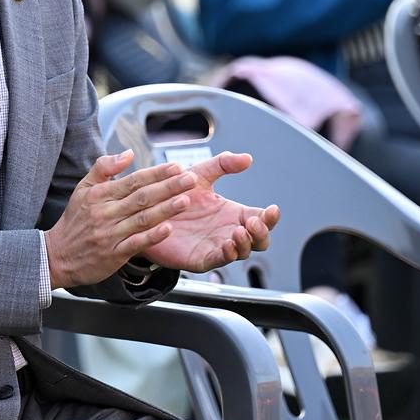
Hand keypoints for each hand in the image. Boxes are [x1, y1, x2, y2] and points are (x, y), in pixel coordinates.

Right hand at [44, 150, 198, 288]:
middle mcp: (105, 213)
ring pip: (142, 219)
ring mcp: (110, 234)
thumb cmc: (74, 221)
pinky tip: (168, 229)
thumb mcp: (83, 189)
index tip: (176, 167)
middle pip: (141, 197)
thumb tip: (128, 153)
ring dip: (165, 209)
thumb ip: (104, 168)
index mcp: (100, 195)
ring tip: (185, 200)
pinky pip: (135, 243)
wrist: (57, 256)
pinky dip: (152, 236)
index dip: (156, 173)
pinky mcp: (113, 254)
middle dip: (168, 187)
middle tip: (190, 179)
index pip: (133, 180)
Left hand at [136, 151, 278, 273]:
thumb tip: (247, 158)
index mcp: (232, 213)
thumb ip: (222, 164)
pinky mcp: (199, 259)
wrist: (145, 210)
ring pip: (242, 252)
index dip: (270, 217)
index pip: (261, 218)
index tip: (273, 209)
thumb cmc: (173, 194)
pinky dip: (226, 254)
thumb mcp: (200, 175)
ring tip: (239, 231)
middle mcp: (227, 231)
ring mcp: (215, 246)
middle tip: (254, 221)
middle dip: (262, 233)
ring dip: (245, 243)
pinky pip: (218, 261)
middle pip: (259, 240)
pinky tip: (227, 244)